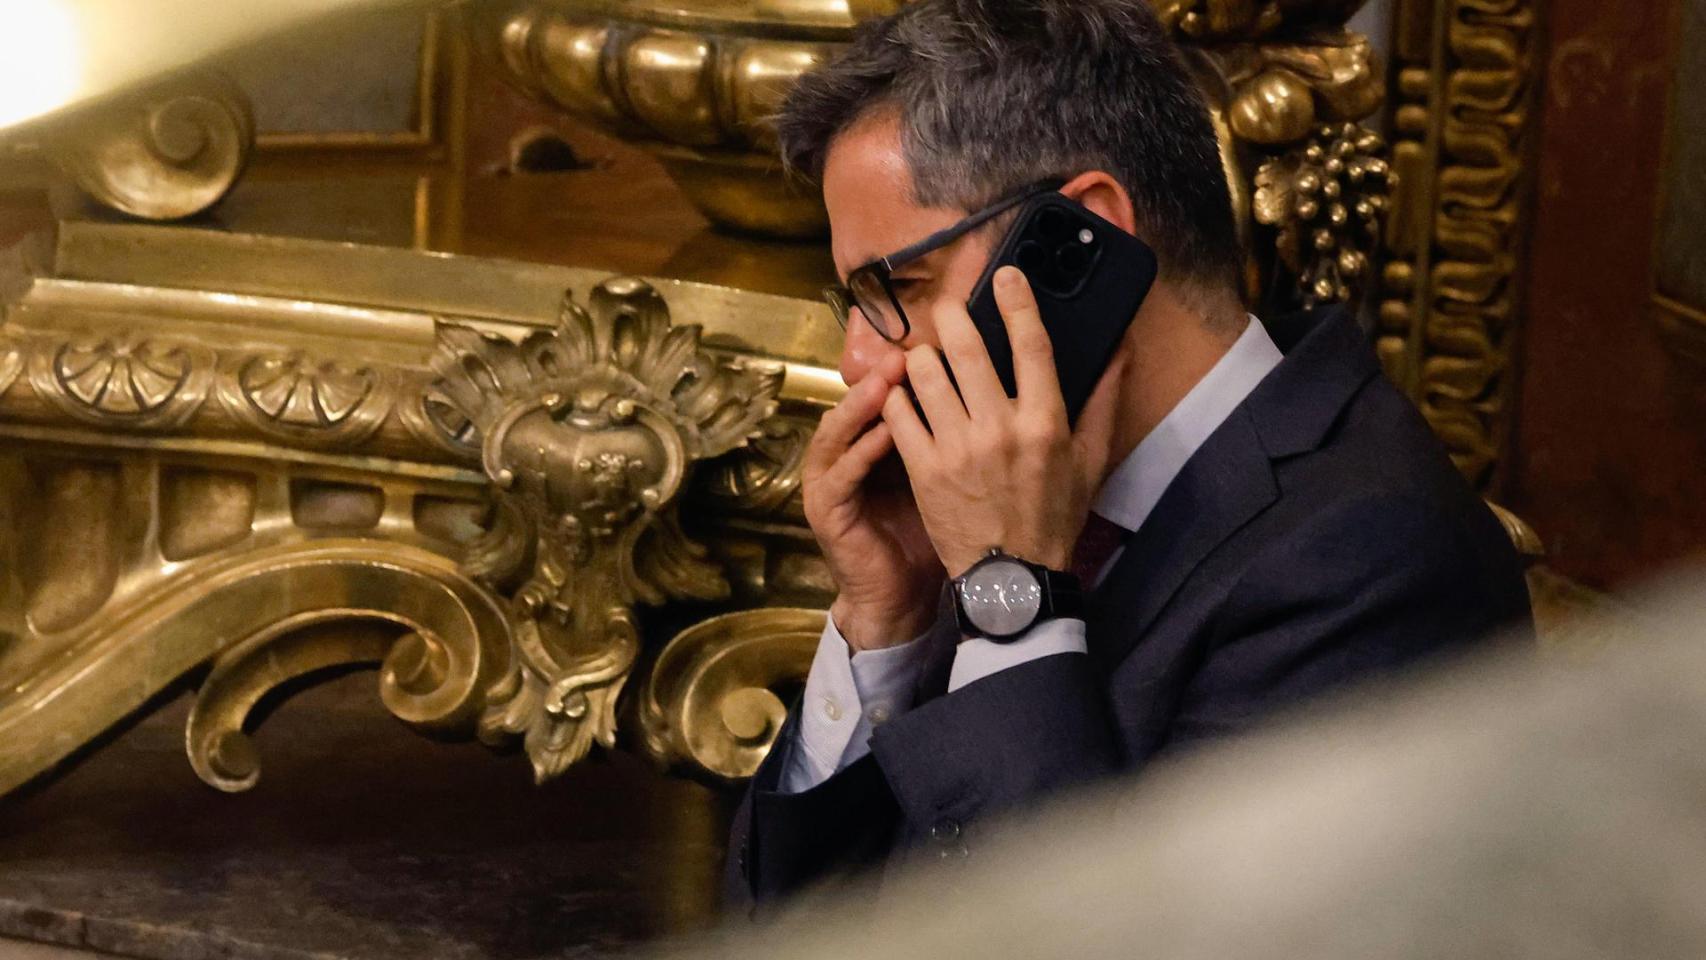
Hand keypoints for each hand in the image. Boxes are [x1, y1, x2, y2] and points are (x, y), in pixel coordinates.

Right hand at [802, 352, 946, 651]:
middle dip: (886, 372)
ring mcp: (833, 480)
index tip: (943, 342)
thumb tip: (1008, 395)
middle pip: (860, 402)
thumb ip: (961, 436)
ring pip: (840, 428)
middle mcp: (849, 454)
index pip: (889, 395)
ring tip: (890, 377)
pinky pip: (843, 471)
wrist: (902, 598)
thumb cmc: (932, 538)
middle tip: (913, 346)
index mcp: (879, 445)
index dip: (910, 367)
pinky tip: (885, 431)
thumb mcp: (950, 478)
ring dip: (864, 402)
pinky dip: (861, 449)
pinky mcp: (827, 509)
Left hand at [883, 267, 1124, 577]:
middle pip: (966, 348)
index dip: (1017, 301)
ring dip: (922, 355)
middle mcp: (1000, 429)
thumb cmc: (1053, 517)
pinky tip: (904, 395)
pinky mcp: (924, 469)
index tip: (1006, 275)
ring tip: (925, 356)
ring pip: (925, 374)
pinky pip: (899, 412)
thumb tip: (1119, 348)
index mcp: (1045, 422)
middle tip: (948, 307)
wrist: (1012, 578)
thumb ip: (1105, 400)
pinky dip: (897, 396)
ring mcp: (957, 448)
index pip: (1031, 344)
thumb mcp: (1092, 461)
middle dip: (953, 315)